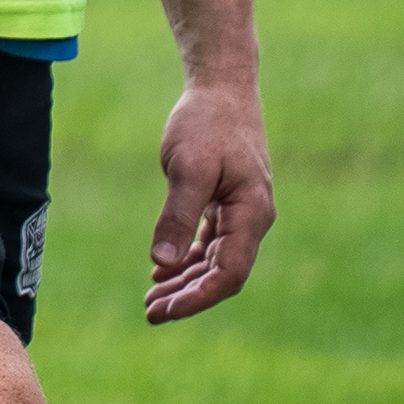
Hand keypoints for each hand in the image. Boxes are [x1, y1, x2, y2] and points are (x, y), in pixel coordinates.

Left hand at [143, 79, 273, 323]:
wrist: (222, 90)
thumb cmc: (206, 124)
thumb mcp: (187, 168)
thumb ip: (176, 216)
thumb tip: (162, 263)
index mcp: (252, 216)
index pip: (229, 274)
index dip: (198, 297)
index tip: (165, 311)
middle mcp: (253, 220)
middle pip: (223, 273)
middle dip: (188, 296)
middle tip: (150, 313)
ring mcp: (242, 213)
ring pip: (216, 260)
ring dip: (186, 280)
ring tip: (152, 297)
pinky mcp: (228, 203)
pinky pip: (212, 242)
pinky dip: (189, 258)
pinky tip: (163, 269)